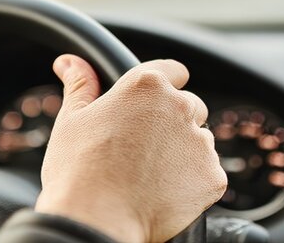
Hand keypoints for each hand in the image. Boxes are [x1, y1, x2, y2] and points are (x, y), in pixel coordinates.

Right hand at [35, 55, 226, 241]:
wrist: (95, 221)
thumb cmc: (77, 172)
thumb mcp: (72, 120)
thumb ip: (80, 85)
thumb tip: (71, 62)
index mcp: (146, 86)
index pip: (173, 70)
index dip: (163, 85)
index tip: (153, 102)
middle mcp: (179, 107)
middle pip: (190, 106)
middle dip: (172, 122)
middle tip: (142, 148)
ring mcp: (200, 142)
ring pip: (199, 140)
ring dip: (183, 152)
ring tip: (150, 174)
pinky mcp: (213, 176)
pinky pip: (208, 172)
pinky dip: (192, 181)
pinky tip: (164, 192)